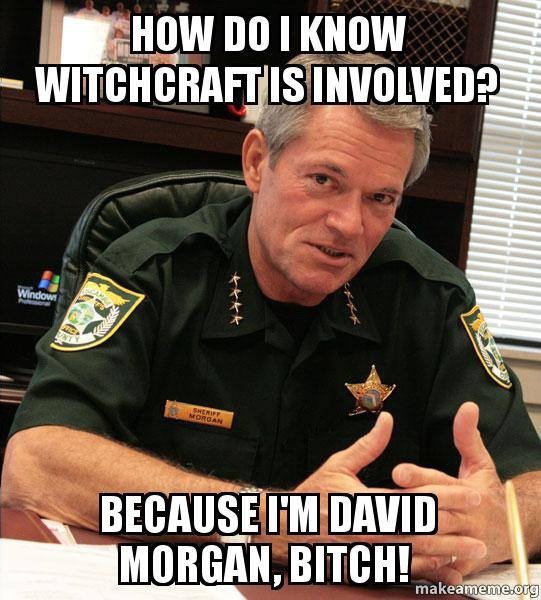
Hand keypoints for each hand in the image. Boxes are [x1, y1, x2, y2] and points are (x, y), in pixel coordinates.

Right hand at [294, 411, 485, 581]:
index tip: (470, 493)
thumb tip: (388, 419)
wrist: (289, 530)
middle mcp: (369, 529)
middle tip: (480, 523)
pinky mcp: (367, 567)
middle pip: (420, 529)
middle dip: (455, 526)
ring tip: (473, 550)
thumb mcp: (339, 465)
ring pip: (415, 554)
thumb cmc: (315, 495)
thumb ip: (368, 445)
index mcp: (364, 501)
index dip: (446, 495)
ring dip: (447, 552)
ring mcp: (368, 552)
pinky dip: (427, 572)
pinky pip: (402, 572)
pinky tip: (445, 570)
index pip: (414, 498)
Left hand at [392, 402, 507, 583]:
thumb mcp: (480, 463)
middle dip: (405, 506)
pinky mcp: (460, 564)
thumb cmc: (487, 493)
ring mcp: (463, 543)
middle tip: (375, 502)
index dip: (418, 477)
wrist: (511, 532)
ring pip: (431, 539)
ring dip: (406, 534)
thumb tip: (468, 407)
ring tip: (378, 527)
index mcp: (466, 490)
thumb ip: (468, 436)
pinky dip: (418, 562)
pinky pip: (437, 566)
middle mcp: (465, 517)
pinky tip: (394, 556)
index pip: (439, 482)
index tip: (397, 471)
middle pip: (431, 512)